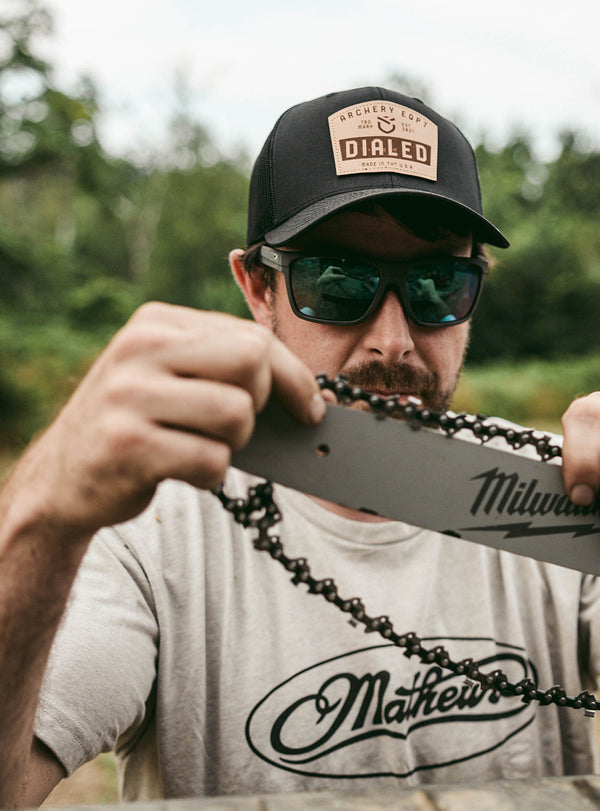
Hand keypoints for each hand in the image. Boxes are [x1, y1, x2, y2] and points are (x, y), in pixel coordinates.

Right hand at [12, 303, 324, 535]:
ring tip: (200, 447)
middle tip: (231, 427)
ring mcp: (129, 395)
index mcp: (157, 324)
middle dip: (261, 406)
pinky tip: (182, 471)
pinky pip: (213, 460)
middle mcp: (140, 350)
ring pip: (237, 414)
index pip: (254, 338)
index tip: (310, 408)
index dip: (295, 378)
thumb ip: (226, 370)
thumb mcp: (172, 378)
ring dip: (233, 445)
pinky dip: (210, 476)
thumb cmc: (139, 426)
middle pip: (253, 364)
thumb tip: (315, 397)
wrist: (64, 477)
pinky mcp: (128, 444)